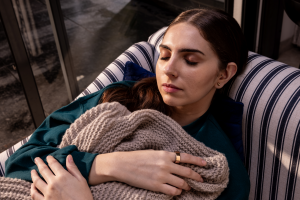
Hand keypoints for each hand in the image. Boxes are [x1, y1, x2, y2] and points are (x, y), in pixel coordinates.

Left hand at [31, 155, 92, 199]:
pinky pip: (35, 194)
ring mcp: (48, 193)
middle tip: (36, 159)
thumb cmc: (83, 195)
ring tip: (32, 171)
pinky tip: (32, 185)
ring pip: (37, 181)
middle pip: (43, 170)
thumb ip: (73, 168)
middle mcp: (53, 183)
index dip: (50, 159)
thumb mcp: (81, 179)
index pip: (54, 164)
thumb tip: (69, 156)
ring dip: (34, 175)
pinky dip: (32, 189)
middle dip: (39, 163)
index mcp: (63, 176)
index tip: (48, 157)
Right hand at [89, 150, 205, 195]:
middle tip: (200, 179)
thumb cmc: (137, 157)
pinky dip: (177, 192)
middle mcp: (166, 165)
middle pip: (187, 172)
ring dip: (186, 186)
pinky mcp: (156, 186)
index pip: (186, 157)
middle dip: (196, 176)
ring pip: (181, 183)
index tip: (205, 164)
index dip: (197, 161)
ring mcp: (162, 176)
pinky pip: (172, 191)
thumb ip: (166, 156)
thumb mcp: (153, 152)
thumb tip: (176, 161)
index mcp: (165, 154)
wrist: (123, 164)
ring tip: (187, 187)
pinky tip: (177, 192)